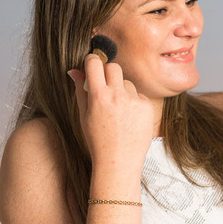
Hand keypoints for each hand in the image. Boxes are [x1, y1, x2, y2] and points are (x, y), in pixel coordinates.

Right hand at [68, 52, 158, 171]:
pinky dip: (134, 103)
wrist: (119, 161)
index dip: (92, 62)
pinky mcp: (147, 107)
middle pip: (113, 67)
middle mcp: (117, 96)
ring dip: (122, 90)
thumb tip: (74, 70)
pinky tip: (129, 119)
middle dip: (107, 73)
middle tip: (105, 86)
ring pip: (127, 83)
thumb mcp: (83, 115)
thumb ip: (80, 90)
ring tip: (117, 112)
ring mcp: (135, 101)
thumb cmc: (98, 140)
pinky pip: (139, 96)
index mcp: (98, 96)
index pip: (95, 63)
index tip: (92, 66)